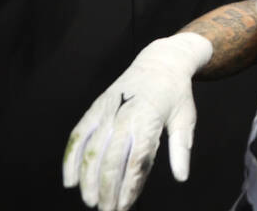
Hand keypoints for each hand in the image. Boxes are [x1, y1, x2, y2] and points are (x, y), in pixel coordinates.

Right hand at [63, 34, 211, 210]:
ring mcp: (107, 112)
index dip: (130, 186)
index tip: (126, 206)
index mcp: (148, 120)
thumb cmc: (176, 93)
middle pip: (111, 160)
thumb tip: (182, 177)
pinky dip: (71, 158)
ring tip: (91, 201)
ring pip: (92, 151)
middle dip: (107, 190)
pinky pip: (78, 136)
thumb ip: (180, 149)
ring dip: (88, 179)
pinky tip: (70, 179)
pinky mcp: (95, 109)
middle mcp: (124, 116)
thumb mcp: (185, 118)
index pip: (137, 160)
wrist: (160, 61)